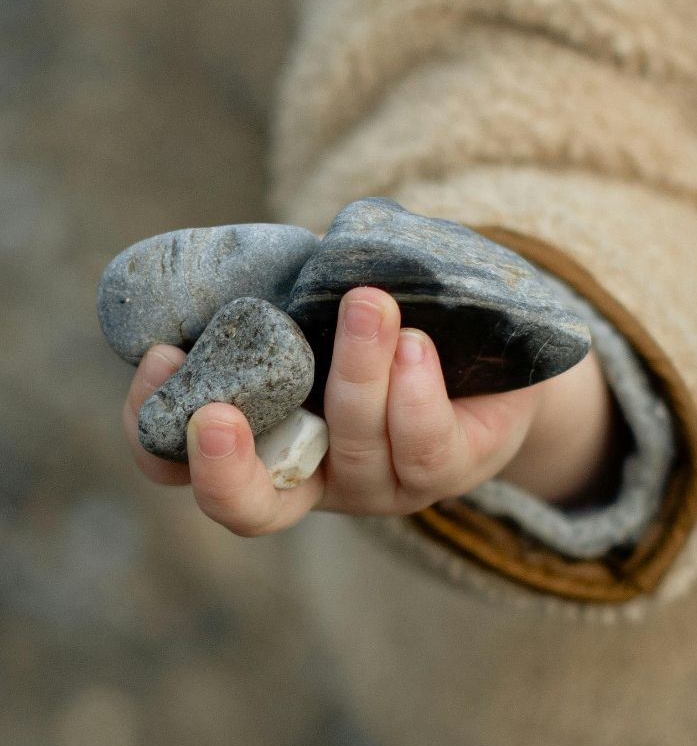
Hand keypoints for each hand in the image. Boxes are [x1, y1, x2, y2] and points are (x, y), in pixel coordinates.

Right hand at [122, 286, 623, 536]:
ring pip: (356, 443)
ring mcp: (381, 484)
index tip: (160, 356)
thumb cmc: (395, 320)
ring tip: (367, 301)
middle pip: (252, 506)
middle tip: (216, 413)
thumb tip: (262, 239)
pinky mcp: (446, 469)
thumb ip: (291, 279)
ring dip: (356, 369)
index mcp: (263, 440)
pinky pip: (423, 442)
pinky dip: (414, 388)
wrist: (496, 357)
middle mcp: (315, 476)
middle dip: (225, 467)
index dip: (152, 426)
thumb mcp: (329, 300)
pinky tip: (416, 341)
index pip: (177, 464)